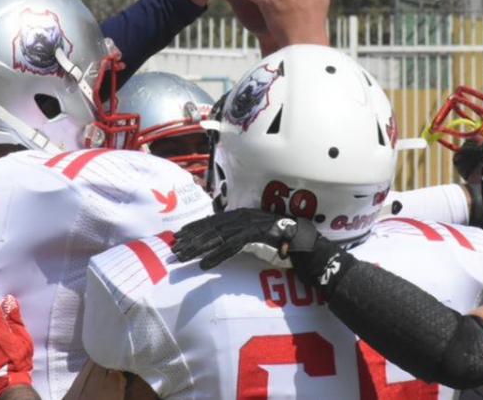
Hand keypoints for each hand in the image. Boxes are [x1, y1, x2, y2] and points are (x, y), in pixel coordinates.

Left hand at [173, 209, 320, 269]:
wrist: (309, 244)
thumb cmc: (285, 243)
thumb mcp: (258, 238)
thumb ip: (243, 238)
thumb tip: (226, 243)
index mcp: (243, 216)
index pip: (214, 220)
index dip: (195, 227)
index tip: (179, 235)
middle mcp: (245, 216)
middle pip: (212, 226)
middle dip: (191, 237)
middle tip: (173, 248)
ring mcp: (252, 224)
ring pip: (218, 235)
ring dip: (198, 247)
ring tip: (183, 257)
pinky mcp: (258, 234)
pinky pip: (233, 245)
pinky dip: (217, 256)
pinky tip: (204, 265)